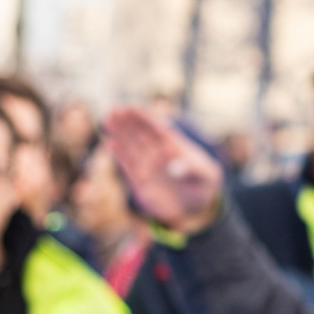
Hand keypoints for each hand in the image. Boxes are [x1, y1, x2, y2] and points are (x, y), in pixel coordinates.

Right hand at [101, 105, 222, 235]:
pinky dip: (120, 155)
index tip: (132, 107)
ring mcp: (150, 167)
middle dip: (129, 122)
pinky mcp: (142, 182)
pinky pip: (129, 166)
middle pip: (142, 135)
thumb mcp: (206, 177)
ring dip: (121, 134)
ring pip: (132, 147)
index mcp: (176, 148)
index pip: (158, 129)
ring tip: (108, 120)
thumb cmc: (203, 185)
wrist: (195, 205)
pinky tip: (110, 143)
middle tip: (115, 109)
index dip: (145, 118)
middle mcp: (160, 155)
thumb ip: (193, 170)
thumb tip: (174, 166)